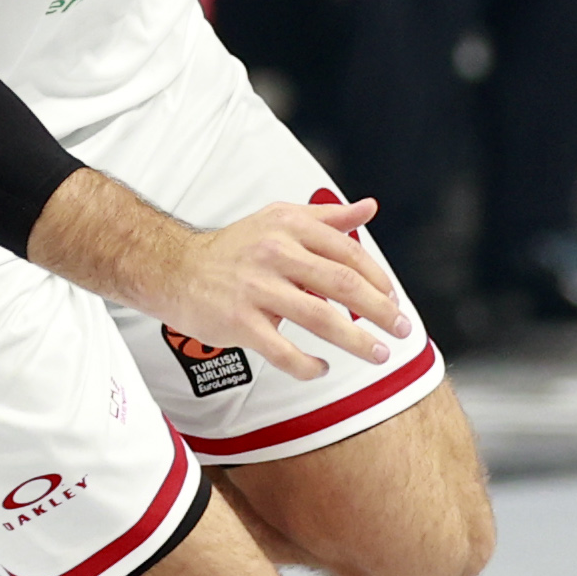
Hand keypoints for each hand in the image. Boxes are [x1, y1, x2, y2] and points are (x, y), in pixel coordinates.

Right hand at [158, 198, 408, 382]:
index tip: (392, 298)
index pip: (348, 252)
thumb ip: (328, 217)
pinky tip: (321, 368)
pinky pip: (284, 351)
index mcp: (289, 226)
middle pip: (342, 284)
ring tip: (378, 355)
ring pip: (321, 319)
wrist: (174, 269)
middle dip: (380, 310)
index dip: (377, 278)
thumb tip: (369, 208)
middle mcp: (275, 253)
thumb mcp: (279, 220)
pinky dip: (308, 366)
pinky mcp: (240, 323)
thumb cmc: (233, 248)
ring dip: (357, 341)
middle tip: (402, 329)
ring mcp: (256, 289)